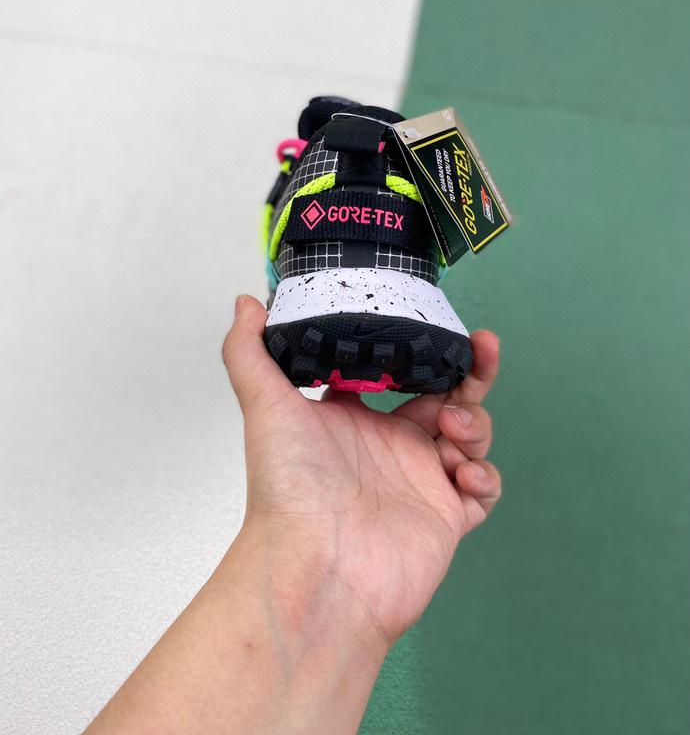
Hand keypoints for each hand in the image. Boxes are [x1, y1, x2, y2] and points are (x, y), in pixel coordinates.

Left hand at [223, 295, 501, 646]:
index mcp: (358, 420)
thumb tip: (245, 302)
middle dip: (470, 373)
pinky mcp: (448, 517)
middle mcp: (394, 447)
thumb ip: (249, 351)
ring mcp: (423, 482)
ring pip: (471, 437)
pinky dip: (484, 475)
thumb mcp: (265, 406)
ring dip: (474, 422)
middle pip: (447, 398)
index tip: (437, 328)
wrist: (317, 568)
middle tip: (482, 349)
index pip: (400, 375)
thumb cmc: (288, 488)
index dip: (421, 351)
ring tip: (454, 427)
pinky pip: (483, 489)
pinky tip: (462, 473)